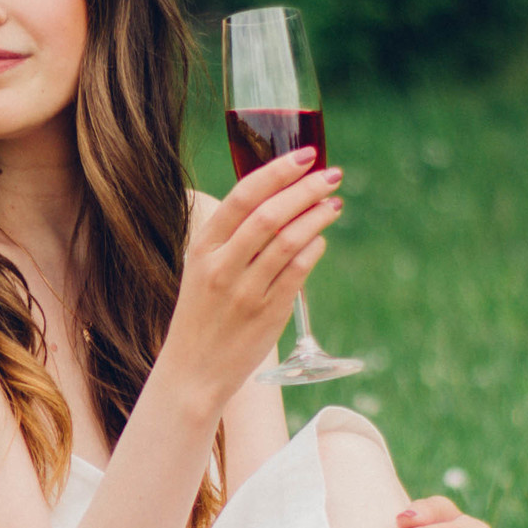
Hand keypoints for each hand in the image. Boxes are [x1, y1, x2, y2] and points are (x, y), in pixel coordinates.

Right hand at [168, 148, 343, 404]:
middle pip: (270, 215)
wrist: (193, 372)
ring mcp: (245, 292)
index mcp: (202, 248)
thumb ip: (231, 238)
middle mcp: (221, 267)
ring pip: (289, 242)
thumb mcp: (201, 270)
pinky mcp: (268, 314)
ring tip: (334, 204)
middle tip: (332, 175)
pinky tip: (320, 241)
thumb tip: (277, 199)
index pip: (242, 197)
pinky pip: (298, 272)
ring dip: (317, 217)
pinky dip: (314, 250)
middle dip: (306, 189)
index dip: (278, 171)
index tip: (306, 155)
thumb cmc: (201, 314)